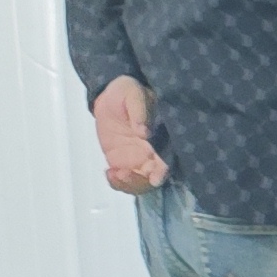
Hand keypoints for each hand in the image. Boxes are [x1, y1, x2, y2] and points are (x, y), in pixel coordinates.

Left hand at [90, 76, 166, 194]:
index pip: (167, 157)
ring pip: (139, 181)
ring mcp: (139, 159)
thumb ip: (139, 111)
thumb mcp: (133, 94)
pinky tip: (109, 173)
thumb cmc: (127, 92)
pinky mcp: (123, 162)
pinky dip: (116, 182)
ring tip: (114, 174)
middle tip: (124, 174)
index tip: (154, 178)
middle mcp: (155, 152)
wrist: (110, 97)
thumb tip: (144, 132)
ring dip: (129, 184)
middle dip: (142, 181)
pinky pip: (123, 179)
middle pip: (154, 176)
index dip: (163, 170)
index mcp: (164, 136)